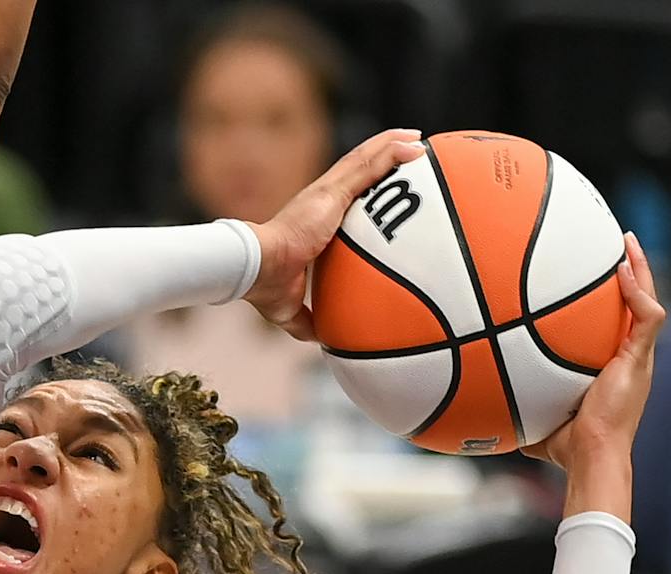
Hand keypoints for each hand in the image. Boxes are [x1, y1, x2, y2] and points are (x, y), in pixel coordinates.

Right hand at [246, 129, 426, 340]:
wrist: (254, 268)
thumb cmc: (265, 285)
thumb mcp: (290, 307)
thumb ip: (306, 319)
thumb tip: (320, 338)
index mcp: (312, 222)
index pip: (342, 197)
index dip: (361, 187)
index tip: (383, 185)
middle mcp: (318, 201)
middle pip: (356, 170)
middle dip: (380, 157)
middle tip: (408, 149)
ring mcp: (324, 193)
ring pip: (363, 160)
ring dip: (390, 145)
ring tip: (416, 138)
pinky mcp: (329, 192)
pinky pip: (366, 165)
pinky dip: (390, 151)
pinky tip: (413, 143)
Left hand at [525, 232, 664, 481]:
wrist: (589, 457)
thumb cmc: (564, 447)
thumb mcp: (532, 416)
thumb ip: (511, 404)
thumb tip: (472, 408)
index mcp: (608, 364)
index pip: (611, 322)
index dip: (607, 297)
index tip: (589, 273)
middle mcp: (626, 356)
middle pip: (634, 302)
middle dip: (628, 270)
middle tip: (614, 243)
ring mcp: (636, 356)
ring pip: (647, 301)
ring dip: (639, 269)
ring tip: (625, 241)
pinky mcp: (640, 359)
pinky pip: (648, 317)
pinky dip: (636, 293)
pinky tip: (620, 271)